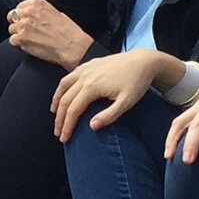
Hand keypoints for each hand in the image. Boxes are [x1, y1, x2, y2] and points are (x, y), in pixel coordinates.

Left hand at [7, 0, 93, 69]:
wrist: (72, 46)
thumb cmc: (69, 32)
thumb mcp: (56, 12)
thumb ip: (41, 12)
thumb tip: (35, 16)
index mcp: (36, 3)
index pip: (19, 7)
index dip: (22, 16)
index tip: (27, 22)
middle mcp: (28, 11)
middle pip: (11, 16)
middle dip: (17, 24)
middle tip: (27, 32)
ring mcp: (23, 25)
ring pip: (11, 30)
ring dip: (19, 36)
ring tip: (32, 41)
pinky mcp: (20, 38)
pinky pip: (12, 41)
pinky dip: (19, 45)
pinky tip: (31, 47)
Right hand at [50, 49, 179, 141]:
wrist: (143, 61)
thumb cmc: (137, 82)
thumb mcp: (126, 102)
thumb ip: (109, 116)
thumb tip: (91, 127)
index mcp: (91, 86)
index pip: (73, 110)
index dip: (67, 126)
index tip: (64, 138)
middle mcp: (84, 76)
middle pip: (64, 100)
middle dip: (59, 119)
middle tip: (58, 133)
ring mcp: (85, 69)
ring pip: (63, 86)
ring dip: (56, 102)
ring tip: (55, 115)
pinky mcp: (88, 64)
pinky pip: (69, 77)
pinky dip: (62, 88)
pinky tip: (63, 94)